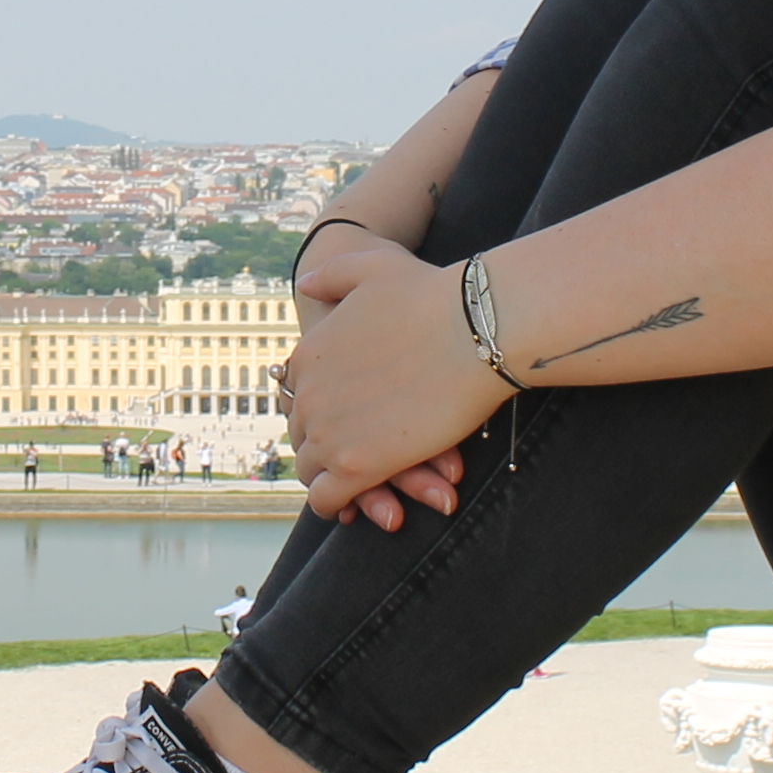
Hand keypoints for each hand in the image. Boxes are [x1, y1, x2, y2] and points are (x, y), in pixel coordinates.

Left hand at [276, 241, 506, 529]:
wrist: (475, 329)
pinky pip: (327, 499)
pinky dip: (337, 505)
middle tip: (357, 455)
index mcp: (308, 355)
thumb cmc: (433, 294)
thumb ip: (332, 275)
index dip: (322, 410)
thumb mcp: (372, 266)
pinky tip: (356, 506)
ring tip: (359, 483)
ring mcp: (327, 432)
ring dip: (331, 478)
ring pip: (310, 470)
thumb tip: (303, 284)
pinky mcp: (354, 466)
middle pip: (302, 435)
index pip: (297, 395)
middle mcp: (306, 395)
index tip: (346, 418)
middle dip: (325, 445)